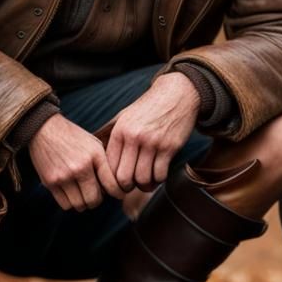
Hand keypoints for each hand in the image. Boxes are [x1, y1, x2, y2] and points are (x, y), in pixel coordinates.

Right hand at [28, 114, 122, 210]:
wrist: (44, 129)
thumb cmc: (73, 138)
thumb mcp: (94, 144)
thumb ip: (105, 164)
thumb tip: (114, 187)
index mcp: (94, 155)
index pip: (111, 184)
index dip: (118, 193)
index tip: (119, 194)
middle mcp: (80, 167)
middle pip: (94, 200)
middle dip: (97, 200)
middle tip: (96, 194)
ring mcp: (64, 176)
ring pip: (79, 205)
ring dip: (83, 203)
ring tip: (83, 193)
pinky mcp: (50, 182)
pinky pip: (65, 204)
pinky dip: (70, 202)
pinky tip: (71, 192)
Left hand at [106, 72, 200, 191]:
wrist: (177, 94)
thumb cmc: (150, 108)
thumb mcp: (127, 117)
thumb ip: (117, 138)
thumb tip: (104, 163)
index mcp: (120, 131)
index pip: (109, 166)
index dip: (111, 181)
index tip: (116, 185)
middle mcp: (134, 137)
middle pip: (124, 177)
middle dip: (126, 188)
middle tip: (130, 188)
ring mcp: (153, 143)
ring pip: (143, 179)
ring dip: (144, 186)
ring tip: (145, 184)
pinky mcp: (170, 147)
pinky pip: (161, 174)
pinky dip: (159, 180)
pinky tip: (158, 176)